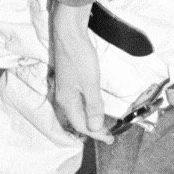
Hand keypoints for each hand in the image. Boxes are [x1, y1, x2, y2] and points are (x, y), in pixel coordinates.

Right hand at [49, 1, 113, 141]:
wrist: (69, 34)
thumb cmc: (79, 57)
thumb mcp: (90, 84)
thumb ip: (93, 106)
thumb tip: (94, 127)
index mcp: (67, 101)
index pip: (82, 125)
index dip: (97, 134)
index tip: (110, 138)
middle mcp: (63, 97)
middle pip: (78, 120)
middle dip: (92, 129)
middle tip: (108, 134)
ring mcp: (65, 88)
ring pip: (77, 110)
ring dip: (90, 118)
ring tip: (102, 124)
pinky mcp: (69, 80)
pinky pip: (77, 101)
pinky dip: (87, 107)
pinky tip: (93, 105)